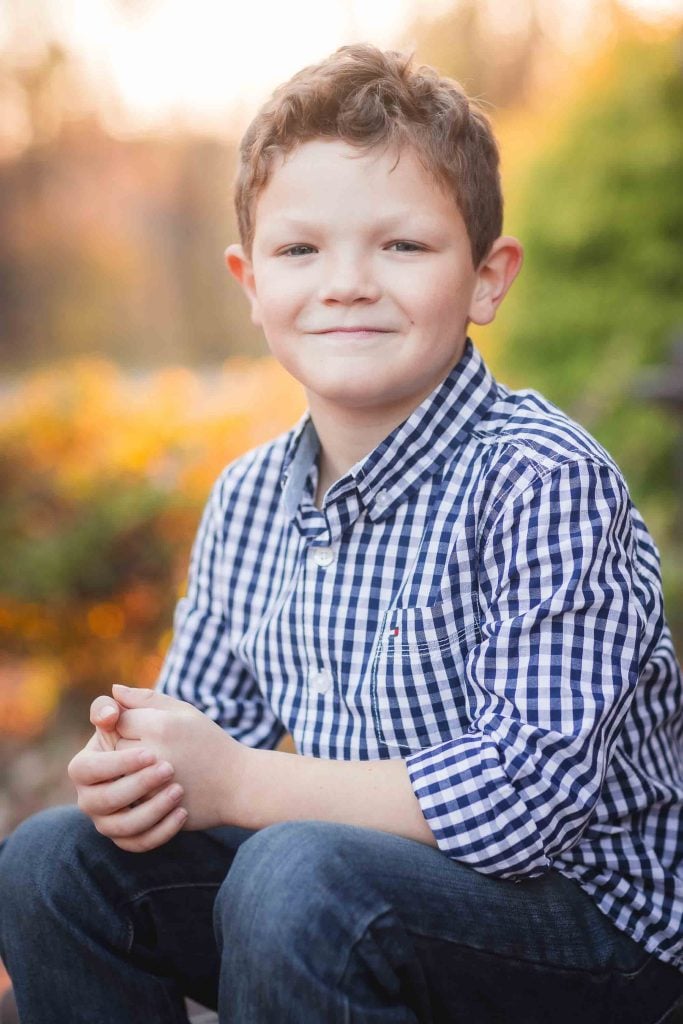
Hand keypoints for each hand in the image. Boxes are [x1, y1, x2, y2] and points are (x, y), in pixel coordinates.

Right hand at [67, 694, 187, 852]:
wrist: (202, 770)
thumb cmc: (172, 736)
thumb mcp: (162, 714)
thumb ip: (138, 703)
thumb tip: (115, 691)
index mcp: (89, 762)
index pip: (85, 767)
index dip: (115, 762)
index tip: (150, 752)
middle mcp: (91, 794)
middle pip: (100, 799)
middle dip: (135, 785)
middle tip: (169, 769)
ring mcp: (106, 819)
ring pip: (119, 826)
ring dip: (150, 810)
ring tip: (179, 791)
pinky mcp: (126, 838)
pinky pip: (137, 843)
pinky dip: (160, 832)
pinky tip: (182, 814)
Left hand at [113, 684, 249, 832]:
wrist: (237, 785)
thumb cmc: (209, 743)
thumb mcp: (184, 712)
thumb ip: (145, 698)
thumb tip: (113, 691)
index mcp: (160, 726)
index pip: (117, 719)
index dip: (131, 722)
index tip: (152, 728)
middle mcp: (152, 755)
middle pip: (112, 746)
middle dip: (127, 746)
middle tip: (157, 749)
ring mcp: (150, 787)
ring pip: (114, 775)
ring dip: (127, 772)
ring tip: (156, 769)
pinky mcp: (150, 811)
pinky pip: (123, 799)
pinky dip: (133, 795)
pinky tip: (155, 790)